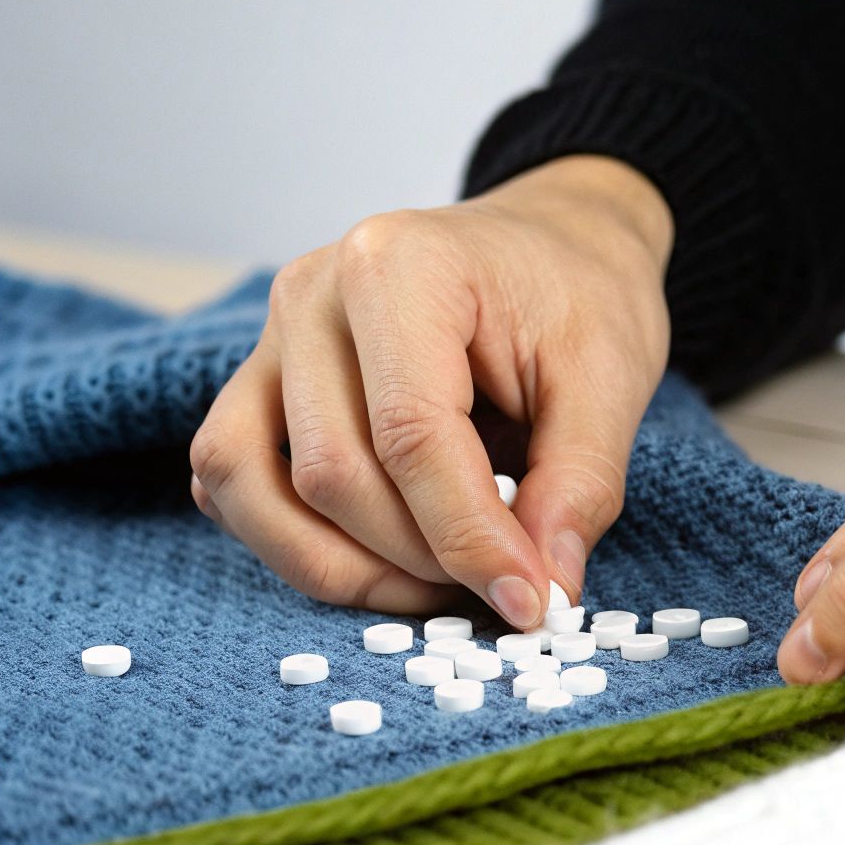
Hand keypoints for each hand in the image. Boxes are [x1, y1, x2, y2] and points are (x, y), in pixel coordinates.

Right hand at [190, 156, 673, 627]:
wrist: (551, 244)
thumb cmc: (579, 295)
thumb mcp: (612, 379)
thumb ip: (581, 485)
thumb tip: (545, 591)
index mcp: (400, 266)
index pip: (410, 434)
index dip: (468, 537)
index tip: (530, 599)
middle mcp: (311, 295)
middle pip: (330, 472)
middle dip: (420, 556)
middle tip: (505, 584)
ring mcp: (269, 339)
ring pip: (252, 488)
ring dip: (346, 565)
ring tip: (443, 584)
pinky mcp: (257, 385)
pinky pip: (233, 484)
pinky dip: (297, 542)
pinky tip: (386, 557)